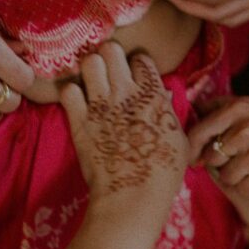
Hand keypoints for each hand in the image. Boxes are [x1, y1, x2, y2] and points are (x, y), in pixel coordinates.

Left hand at [61, 42, 186, 207]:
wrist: (132, 198)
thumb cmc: (163, 174)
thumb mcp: (180, 140)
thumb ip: (170, 112)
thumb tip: (163, 96)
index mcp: (153, 94)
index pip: (141, 58)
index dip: (138, 66)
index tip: (136, 79)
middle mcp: (125, 92)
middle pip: (111, 50)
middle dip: (110, 59)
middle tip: (110, 75)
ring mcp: (100, 104)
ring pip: (88, 62)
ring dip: (90, 72)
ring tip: (93, 86)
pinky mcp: (78, 120)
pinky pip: (68, 90)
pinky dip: (71, 95)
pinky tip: (78, 106)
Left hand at [189, 96, 248, 195]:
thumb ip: (225, 109)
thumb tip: (194, 112)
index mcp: (241, 108)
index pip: (200, 130)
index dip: (192, 147)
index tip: (193, 157)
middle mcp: (247, 129)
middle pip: (212, 156)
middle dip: (222, 162)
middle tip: (242, 160)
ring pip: (226, 176)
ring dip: (238, 177)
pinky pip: (242, 189)